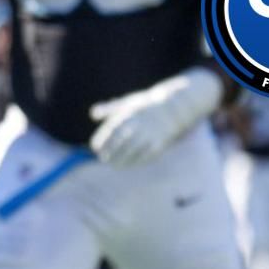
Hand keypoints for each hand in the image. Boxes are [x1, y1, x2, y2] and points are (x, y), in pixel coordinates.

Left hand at [88, 68, 223, 168]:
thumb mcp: (128, 102)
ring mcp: (149, 134)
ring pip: (131, 151)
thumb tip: (93, 113)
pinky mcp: (159, 142)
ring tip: (115, 165)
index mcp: (128, 114)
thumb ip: (109, 109)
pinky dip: (136, 161)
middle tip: (104, 159)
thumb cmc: (146, 105)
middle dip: (110, 153)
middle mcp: (138, 124)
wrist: (175, 106)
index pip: (110, 131)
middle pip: (119, 142)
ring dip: (121, 160)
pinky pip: (146, 155)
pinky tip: (130, 165)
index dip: (101, 141)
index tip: (96, 148)